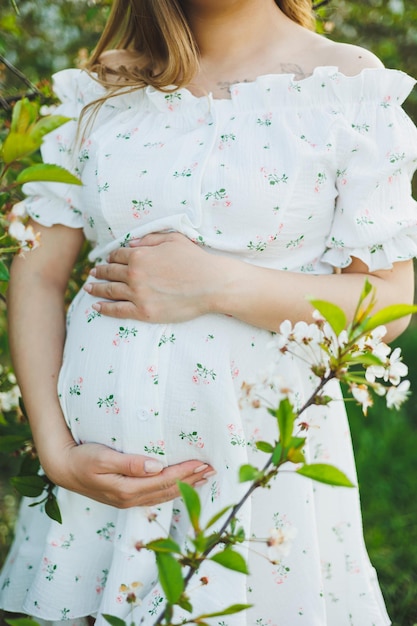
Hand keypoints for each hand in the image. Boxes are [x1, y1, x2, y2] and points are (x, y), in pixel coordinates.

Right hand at [51, 441, 214, 507]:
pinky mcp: (126, 497)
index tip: (203, 463)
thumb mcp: (103, 458)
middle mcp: (131, 499)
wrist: (63, 468)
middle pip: (168, 490)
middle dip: (191, 480)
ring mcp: (129, 500)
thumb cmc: (82, 458)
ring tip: (204, 478)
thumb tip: (156, 466)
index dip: (185, 472)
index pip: (164, 480)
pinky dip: (172, 490)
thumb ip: (129, 463)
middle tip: (212, 469)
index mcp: (127, 489)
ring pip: (164, 495)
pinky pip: (156, 495)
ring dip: (185, 486)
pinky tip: (180, 485)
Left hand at [84, 232, 230, 321]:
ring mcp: (138, 295)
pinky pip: (117, 310)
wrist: (211, 285)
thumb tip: (130, 244)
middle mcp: (134, 275)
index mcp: (140, 255)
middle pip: (110, 272)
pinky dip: (104, 308)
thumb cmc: (195, 260)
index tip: (107, 259)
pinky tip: (96, 306)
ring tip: (89, 288)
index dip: (111, 256)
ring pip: (110, 291)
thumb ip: (149, 239)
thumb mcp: (173, 239)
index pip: (118, 255)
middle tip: (93, 272)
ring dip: (97, 289)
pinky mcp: (144, 312)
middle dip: (100, 271)